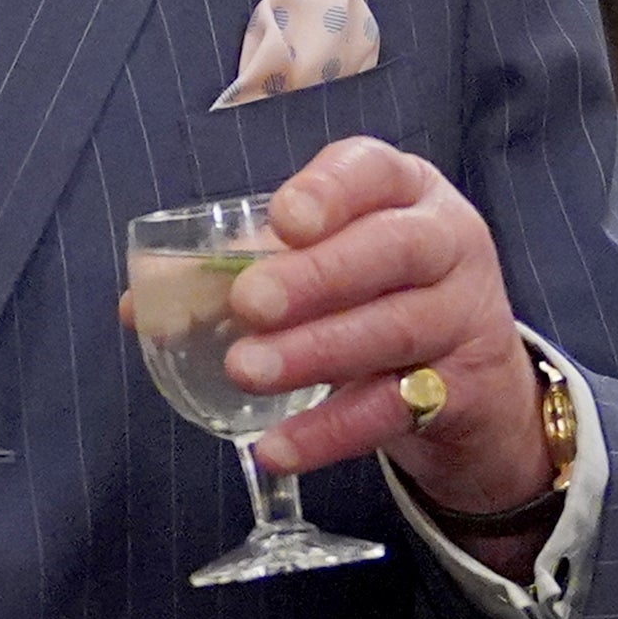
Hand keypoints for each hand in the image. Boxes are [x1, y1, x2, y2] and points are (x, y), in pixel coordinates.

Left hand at [224, 139, 549, 517]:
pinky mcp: (465, 388)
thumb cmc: (380, 297)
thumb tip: (141, 305)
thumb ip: (243, 272)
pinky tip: (278, 447)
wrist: (476, 381)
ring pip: (395, 330)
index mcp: (404, 192)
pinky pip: (394, 410)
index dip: (330, 190)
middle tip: (248, 303)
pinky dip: (331, 431)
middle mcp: (446, 242)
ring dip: (315, 353)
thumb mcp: (329, 265)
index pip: (373, 171)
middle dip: (316, 275)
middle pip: (391, 249)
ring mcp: (464, 315)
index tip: (282, 219)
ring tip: (245, 372)